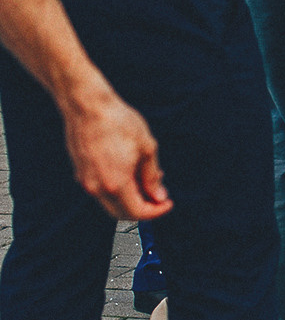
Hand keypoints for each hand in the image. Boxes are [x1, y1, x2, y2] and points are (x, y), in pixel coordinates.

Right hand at [61, 86, 170, 220]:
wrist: (88, 107)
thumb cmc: (120, 123)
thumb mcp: (146, 148)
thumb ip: (152, 176)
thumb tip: (158, 196)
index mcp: (116, 184)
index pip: (137, 213)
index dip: (156, 211)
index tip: (169, 202)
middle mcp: (97, 188)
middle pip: (122, 213)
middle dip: (143, 208)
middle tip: (160, 194)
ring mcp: (86, 181)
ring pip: (111, 202)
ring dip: (131, 198)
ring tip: (149, 178)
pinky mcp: (80, 172)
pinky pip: (102, 190)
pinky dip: (118, 189)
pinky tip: (131, 171)